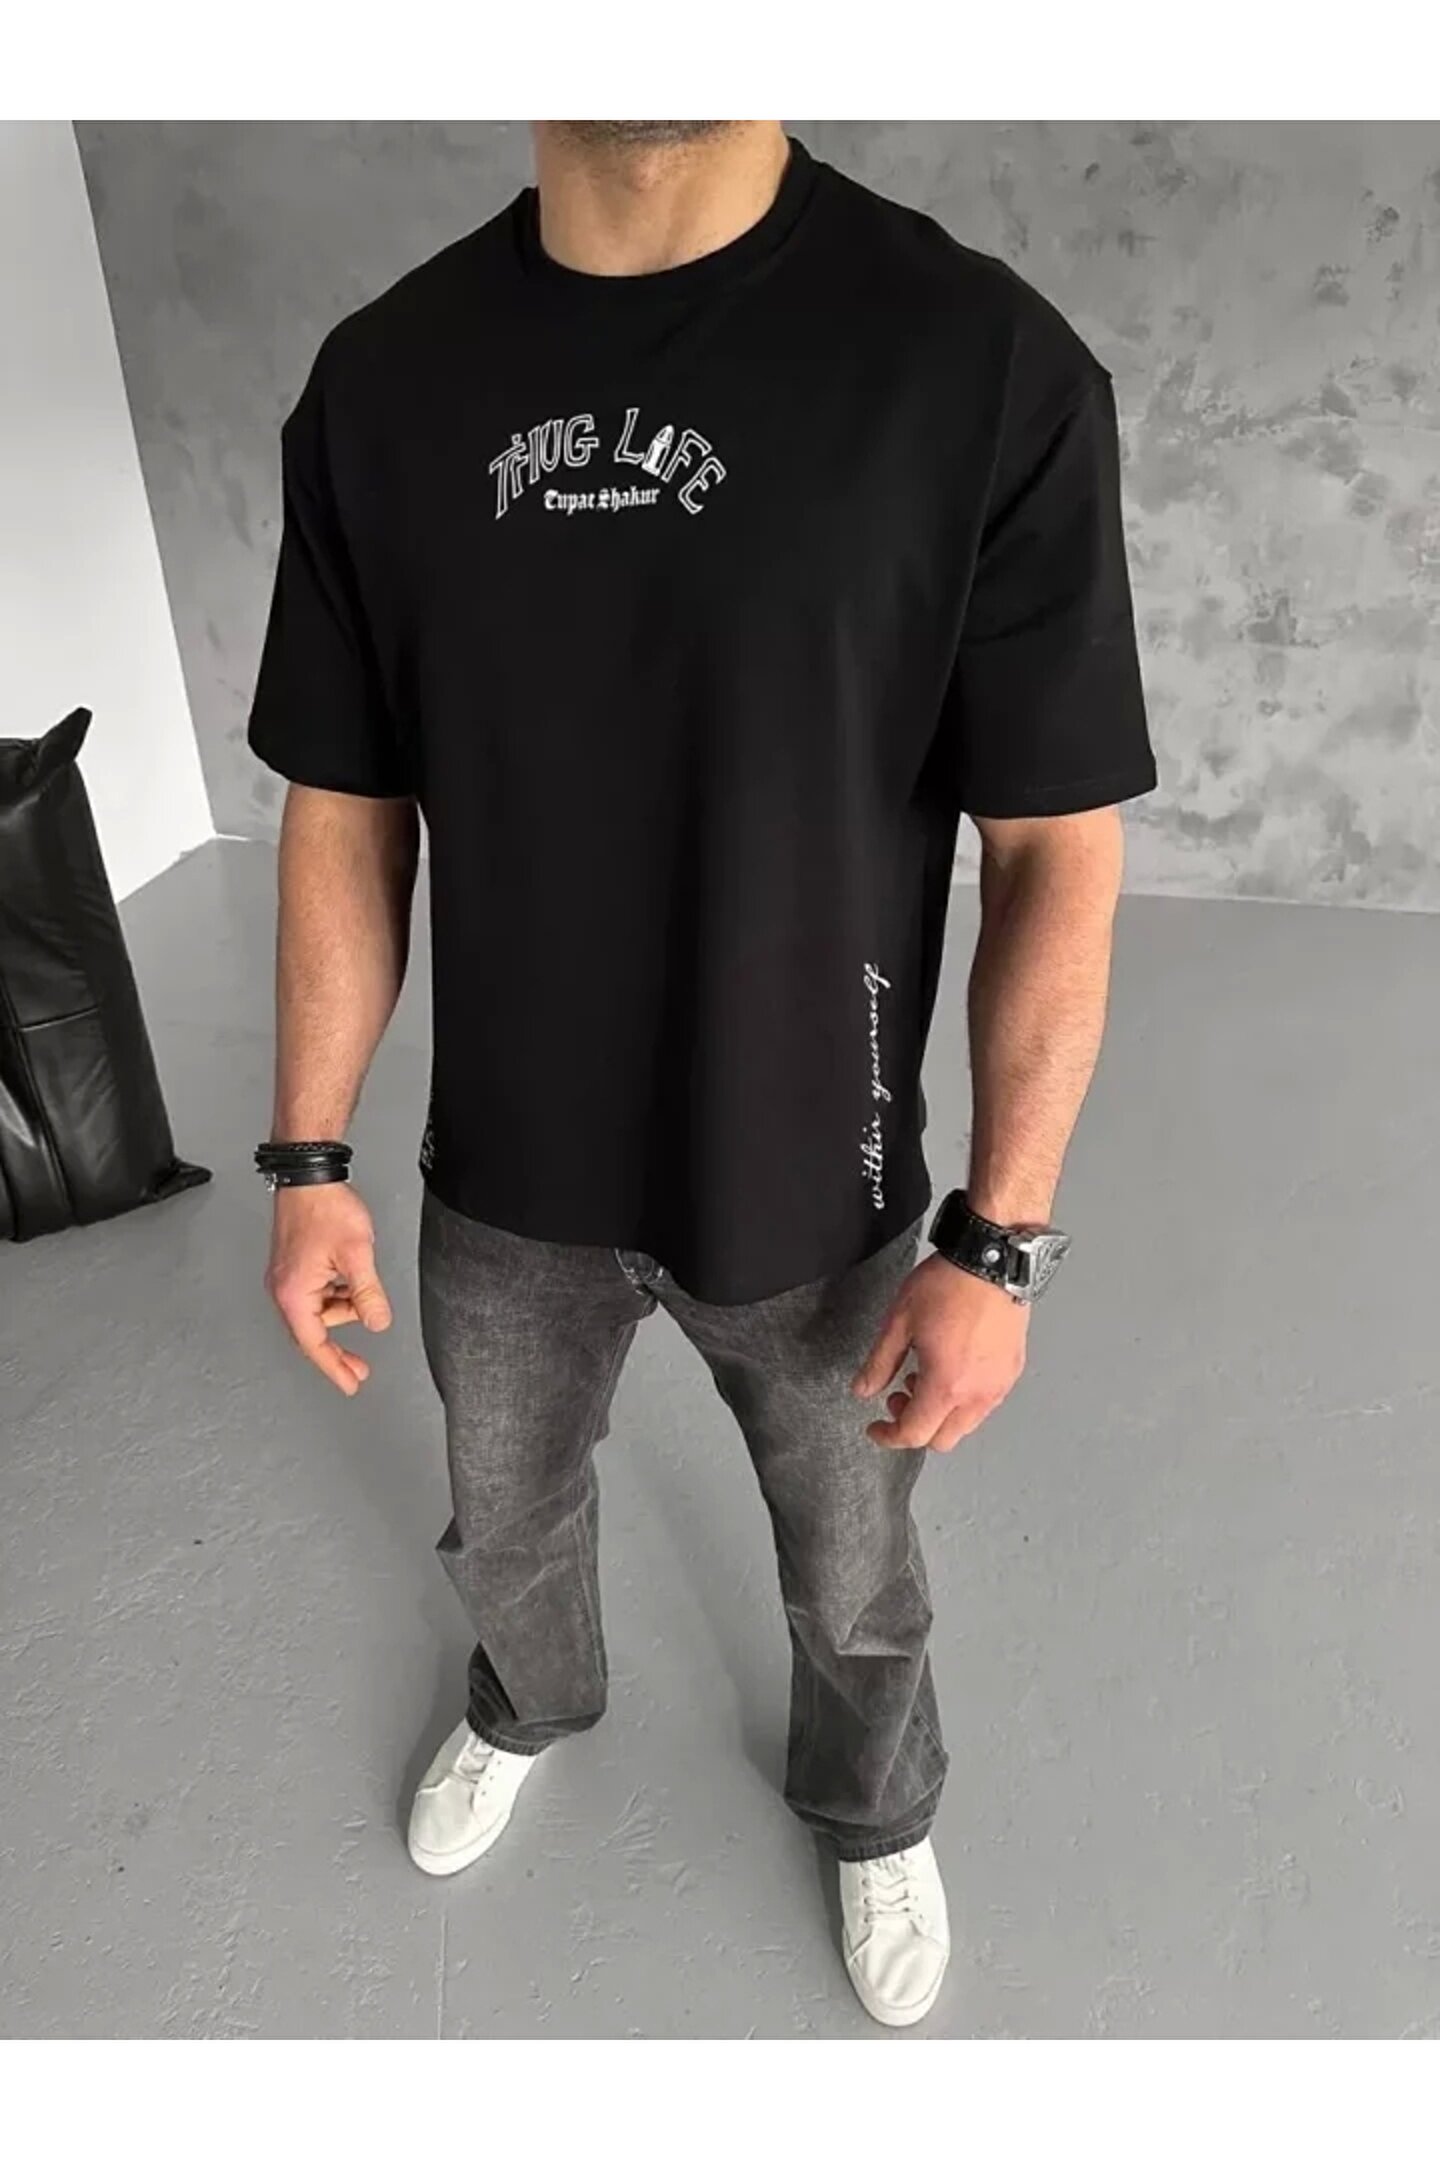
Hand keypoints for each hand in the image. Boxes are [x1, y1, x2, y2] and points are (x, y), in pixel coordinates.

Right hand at [264, 1182, 392, 1396]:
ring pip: (319, 1311)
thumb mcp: (357, 1255)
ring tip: (363, 1291)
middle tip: (360, 1367)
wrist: (308, 1177)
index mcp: (294, 1293)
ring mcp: (287, 1277)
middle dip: (337, 1349)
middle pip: (313, 1332)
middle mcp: (284, 1288)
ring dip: (343, 1310)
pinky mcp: (294, 1265)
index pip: (314, 1344)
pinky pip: (317, 1293)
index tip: (349, 1384)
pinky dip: (336, 1294)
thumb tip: (378, 1322)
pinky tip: (351, 1279)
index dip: (333, 1368)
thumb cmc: (323, 1208)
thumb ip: (368, 1294)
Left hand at [850, 1253, 1027, 1451]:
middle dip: (915, 1427)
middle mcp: (978, 1393)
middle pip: (943, 1439)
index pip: (914, 1434)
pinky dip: (964, 1400)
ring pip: (967, 1424)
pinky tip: (952, 1369)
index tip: (876, 1428)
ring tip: (924, 1376)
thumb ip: (880, 1363)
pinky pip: (986, 1403)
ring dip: (941, 1414)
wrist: (993, 1260)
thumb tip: (863, 1389)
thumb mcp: (900, 1322)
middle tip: (899, 1397)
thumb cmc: (949, 1285)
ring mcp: (1000, 1384)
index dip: (888, 1436)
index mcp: (946, 1385)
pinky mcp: (1013, 1370)